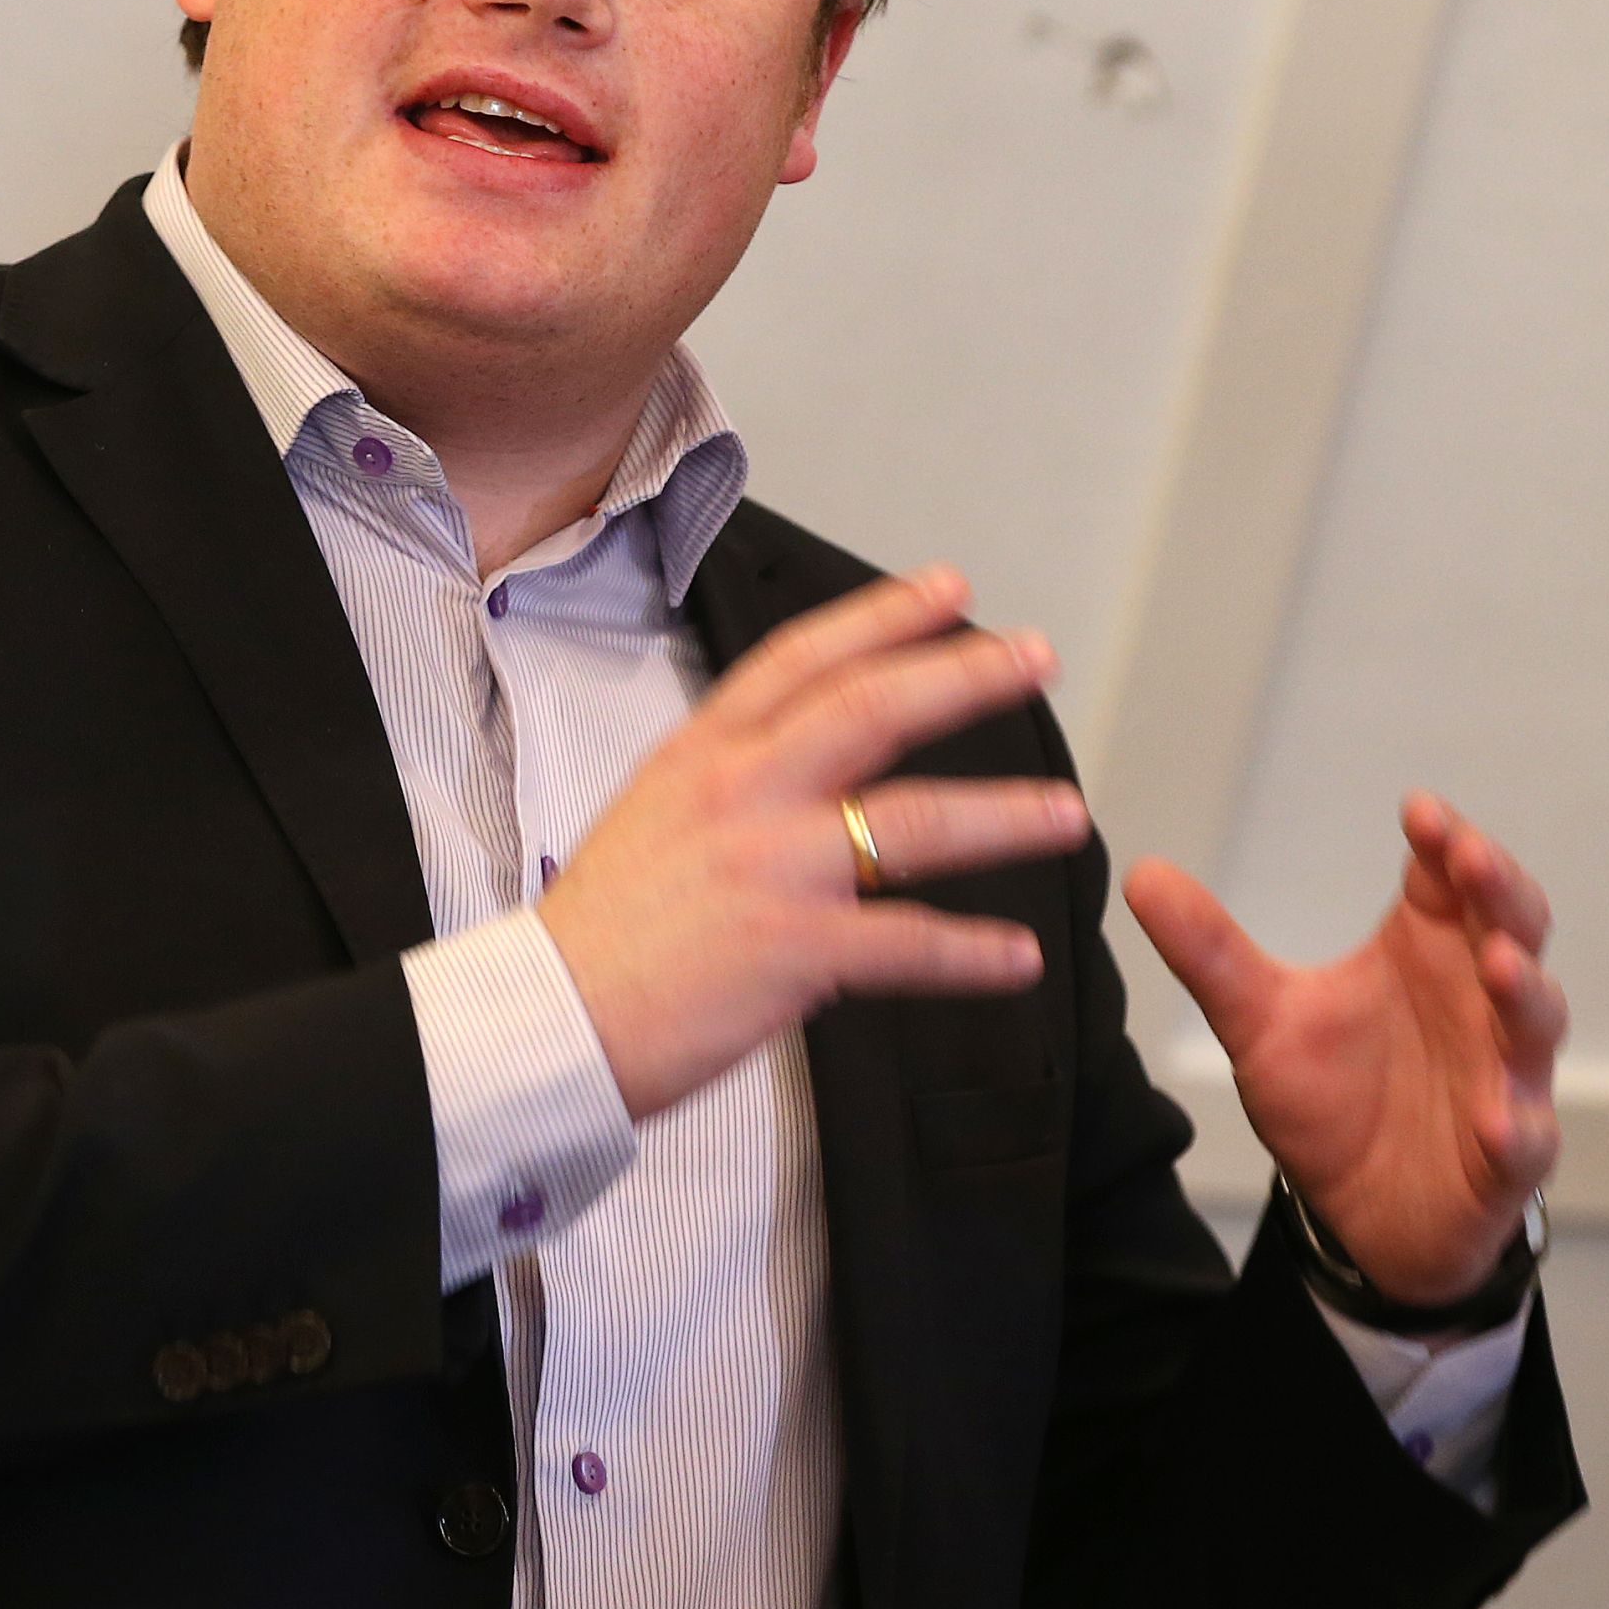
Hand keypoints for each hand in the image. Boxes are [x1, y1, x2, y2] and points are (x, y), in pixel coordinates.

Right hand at [539, 565, 1088, 1119]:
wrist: (543, 1020)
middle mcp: (741, 791)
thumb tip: (786, 770)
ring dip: (1003, 816)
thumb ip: (722, 783)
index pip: (804, 659)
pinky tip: (1017, 956)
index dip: (883, 616)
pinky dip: (971, 953)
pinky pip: (907, 943)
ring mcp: (770, 866)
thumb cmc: (595, 934)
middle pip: (873, 708)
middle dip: (966, 675)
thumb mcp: (647, 815)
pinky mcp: (791, 948)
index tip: (950, 588)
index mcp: (702, 753)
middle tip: (1037, 656)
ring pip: (912, 820)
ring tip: (1065, 815)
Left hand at [1124, 794, 1565, 1306]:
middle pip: (1512, 927)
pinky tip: (1500, 1120)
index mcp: (1424, 952)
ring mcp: (1501, 1075)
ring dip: (1524, 992)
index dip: (1447, 840)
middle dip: (1500, 891)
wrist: (1359, 1212)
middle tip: (1471, 858)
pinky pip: (1526, 1137)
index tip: (1420, 810)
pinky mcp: (1507, 1155)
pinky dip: (1518, 1125)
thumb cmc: (1331, 1096)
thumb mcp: (1259, 1020)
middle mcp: (1475, 1001)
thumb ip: (1210, 951)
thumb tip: (1143, 874)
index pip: (1449, 879)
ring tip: (1499, 965)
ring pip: (1534, 1022)